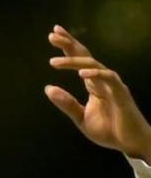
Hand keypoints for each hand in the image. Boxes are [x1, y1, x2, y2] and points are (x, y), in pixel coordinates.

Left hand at [46, 25, 150, 161]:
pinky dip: (95, 74)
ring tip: (54, 62)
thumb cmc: (109, 130)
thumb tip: (48, 88)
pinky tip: (81, 73)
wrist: (130, 143)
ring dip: (73, 61)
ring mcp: (113, 85)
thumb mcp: (81, 118)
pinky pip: (109, 78)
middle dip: (69, 44)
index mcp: (93, 84)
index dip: (68, 47)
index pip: (80, 60)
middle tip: (52, 34)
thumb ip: (66, 104)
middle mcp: (102, 80)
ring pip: (93, 65)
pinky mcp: (121, 93)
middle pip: (85, 56)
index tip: (53, 34)